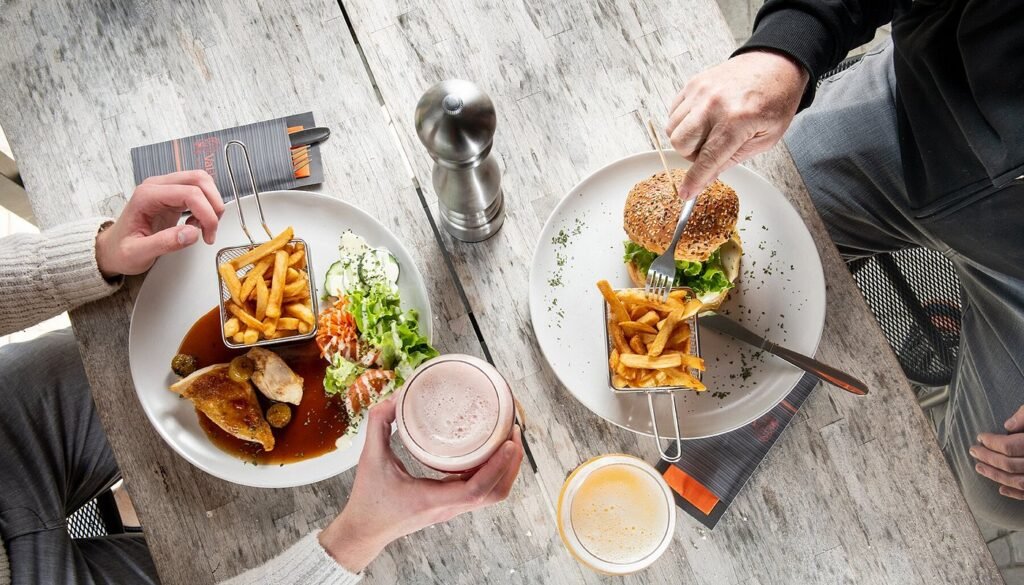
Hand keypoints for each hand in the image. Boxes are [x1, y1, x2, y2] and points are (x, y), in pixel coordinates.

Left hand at [95, 170, 224, 276]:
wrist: (111, 249)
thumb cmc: (121, 250)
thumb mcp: (138, 253)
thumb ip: (165, 243)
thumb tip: (192, 233)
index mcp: (147, 196)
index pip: (189, 193)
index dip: (206, 213)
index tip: (208, 235)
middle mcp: (157, 186)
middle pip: (199, 179)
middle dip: (213, 205)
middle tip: (210, 230)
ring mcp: (165, 188)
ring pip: (201, 182)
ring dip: (212, 204)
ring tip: (204, 227)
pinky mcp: (172, 195)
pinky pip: (198, 191)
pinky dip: (206, 206)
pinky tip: (196, 224)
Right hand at [319, 398, 523, 572]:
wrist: (364, 531)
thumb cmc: (368, 500)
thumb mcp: (370, 459)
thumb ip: (379, 425)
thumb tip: (394, 397)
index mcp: (433, 499)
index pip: (477, 490)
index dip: (498, 467)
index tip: (509, 443)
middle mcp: (448, 507)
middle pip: (495, 492)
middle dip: (512, 463)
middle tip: (514, 432)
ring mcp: (452, 508)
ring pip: (492, 494)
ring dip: (506, 469)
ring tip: (509, 439)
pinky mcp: (450, 505)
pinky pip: (481, 490)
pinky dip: (493, 472)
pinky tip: (490, 450)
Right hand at [665, 50, 808, 198]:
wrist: (776, 64)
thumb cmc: (775, 101)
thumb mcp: (765, 139)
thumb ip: (733, 159)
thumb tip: (707, 177)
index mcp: (736, 121)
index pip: (707, 159)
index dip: (694, 180)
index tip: (686, 193)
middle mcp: (713, 105)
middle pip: (681, 144)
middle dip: (692, 155)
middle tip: (711, 150)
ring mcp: (700, 92)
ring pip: (672, 129)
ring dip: (686, 139)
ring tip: (707, 132)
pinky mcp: (694, 84)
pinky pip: (674, 112)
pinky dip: (683, 122)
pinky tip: (702, 119)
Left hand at [972, 405, 1023, 498]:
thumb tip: (1007, 425)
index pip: (1010, 446)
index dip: (992, 442)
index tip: (980, 437)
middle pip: (1011, 464)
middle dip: (988, 458)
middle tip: (973, 451)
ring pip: (1019, 482)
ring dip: (996, 476)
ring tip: (979, 467)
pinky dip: (1015, 494)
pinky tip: (1001, 489)